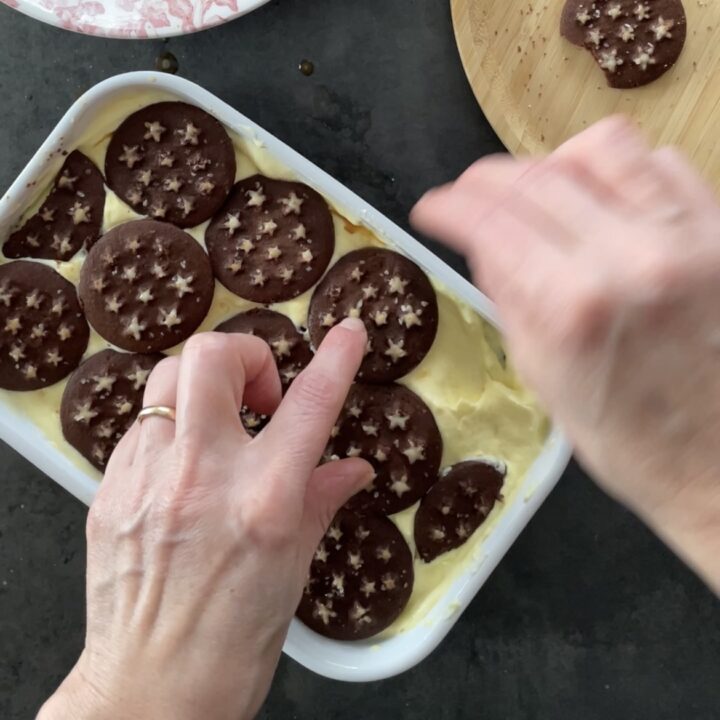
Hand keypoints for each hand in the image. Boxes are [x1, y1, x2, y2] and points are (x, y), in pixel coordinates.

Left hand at [38, 318, 371, 719]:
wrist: (151, 691)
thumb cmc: (234, 640)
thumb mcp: (295, 566)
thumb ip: (322, 500)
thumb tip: (352, 468)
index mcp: (263, 499)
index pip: (310, 404)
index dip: (337, 357)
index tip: (349, 332)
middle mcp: (201, 476)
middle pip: (211, 357)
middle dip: (246, 356)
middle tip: (261, 396)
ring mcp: (147, 479)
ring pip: (166, 379)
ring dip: (203, 387)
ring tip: (220, 426)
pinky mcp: (109, 490)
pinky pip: (142, 426)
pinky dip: (172, 428)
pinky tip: (184, 466)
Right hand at [412, 117, 719, 593]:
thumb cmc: (632, 441)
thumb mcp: (543, 377)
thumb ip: (511, 299)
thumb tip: (484, 244)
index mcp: (574, 307)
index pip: (491, 222)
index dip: (449, 207)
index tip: (433, 208)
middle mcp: (631, 258)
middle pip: (537, 175)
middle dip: (486, 179)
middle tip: (470, 194)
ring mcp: (685, 238)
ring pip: (603, 147)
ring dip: (553, 163)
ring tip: (540, 190)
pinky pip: (665, 164)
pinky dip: (621, 171)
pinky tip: (603, 200)